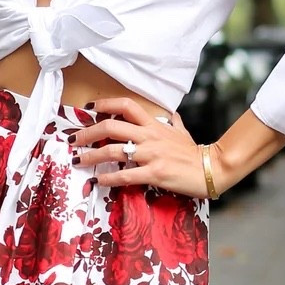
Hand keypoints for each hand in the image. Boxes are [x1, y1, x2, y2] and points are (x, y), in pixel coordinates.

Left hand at [70, 97, 217, 198]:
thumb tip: (171, 115)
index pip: (125, 105)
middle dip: (87, 133)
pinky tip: (98, 180)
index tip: (89, 109)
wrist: (211, 168)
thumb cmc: (194, 153)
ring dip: (91, 156)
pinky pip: (125, 175)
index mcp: (154, 124)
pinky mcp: (154, 173)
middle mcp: (149, 136)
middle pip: (111, 126)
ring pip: (113, 150)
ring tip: (78, 162)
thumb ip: (173, 123)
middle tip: (73, 140)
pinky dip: (108, 178)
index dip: (104, 104)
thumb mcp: (183, 132)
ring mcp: (151, 154)